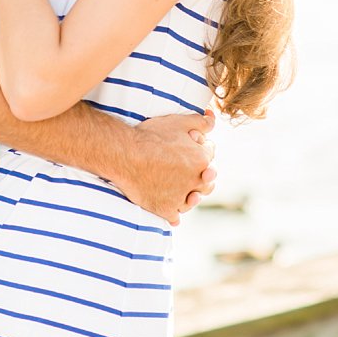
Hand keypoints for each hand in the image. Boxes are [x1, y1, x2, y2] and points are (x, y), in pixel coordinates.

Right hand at [105, 110, 216, 224]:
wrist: (125, 155)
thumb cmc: (151, 136)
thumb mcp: (178, 122)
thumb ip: (200, 121)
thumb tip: (212, 119)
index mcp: (201, 160)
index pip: (210, 156)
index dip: (201, 150)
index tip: (192, 149)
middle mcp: (195, 180)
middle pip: (207, 183)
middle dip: (202, 177)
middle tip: (193, 175)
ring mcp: (180, 197)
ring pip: (192, 202)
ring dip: (191, 198)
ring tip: (186, 194)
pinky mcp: (165, 209)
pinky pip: (174, 217)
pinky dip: (174, 215)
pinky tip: (171, 212)